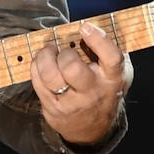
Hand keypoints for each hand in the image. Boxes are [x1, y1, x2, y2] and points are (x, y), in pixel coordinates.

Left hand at [29, 21, 131, 145]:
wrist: (94, 128)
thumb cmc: (104, 88)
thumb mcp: (117, 72)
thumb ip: (108, 50)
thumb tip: (88, 26)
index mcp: (113, 78)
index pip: (111, 58)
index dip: (98, 40)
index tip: (85, 27)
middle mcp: (93, 92)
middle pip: (72, 69)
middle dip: (64, 54)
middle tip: (62, 50)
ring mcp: (72, 103)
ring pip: (51, 76)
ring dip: (45, 58)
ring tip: (48, 51)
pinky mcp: (53, 108)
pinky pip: (38, 82)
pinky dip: (36, 66)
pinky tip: (41, 62)